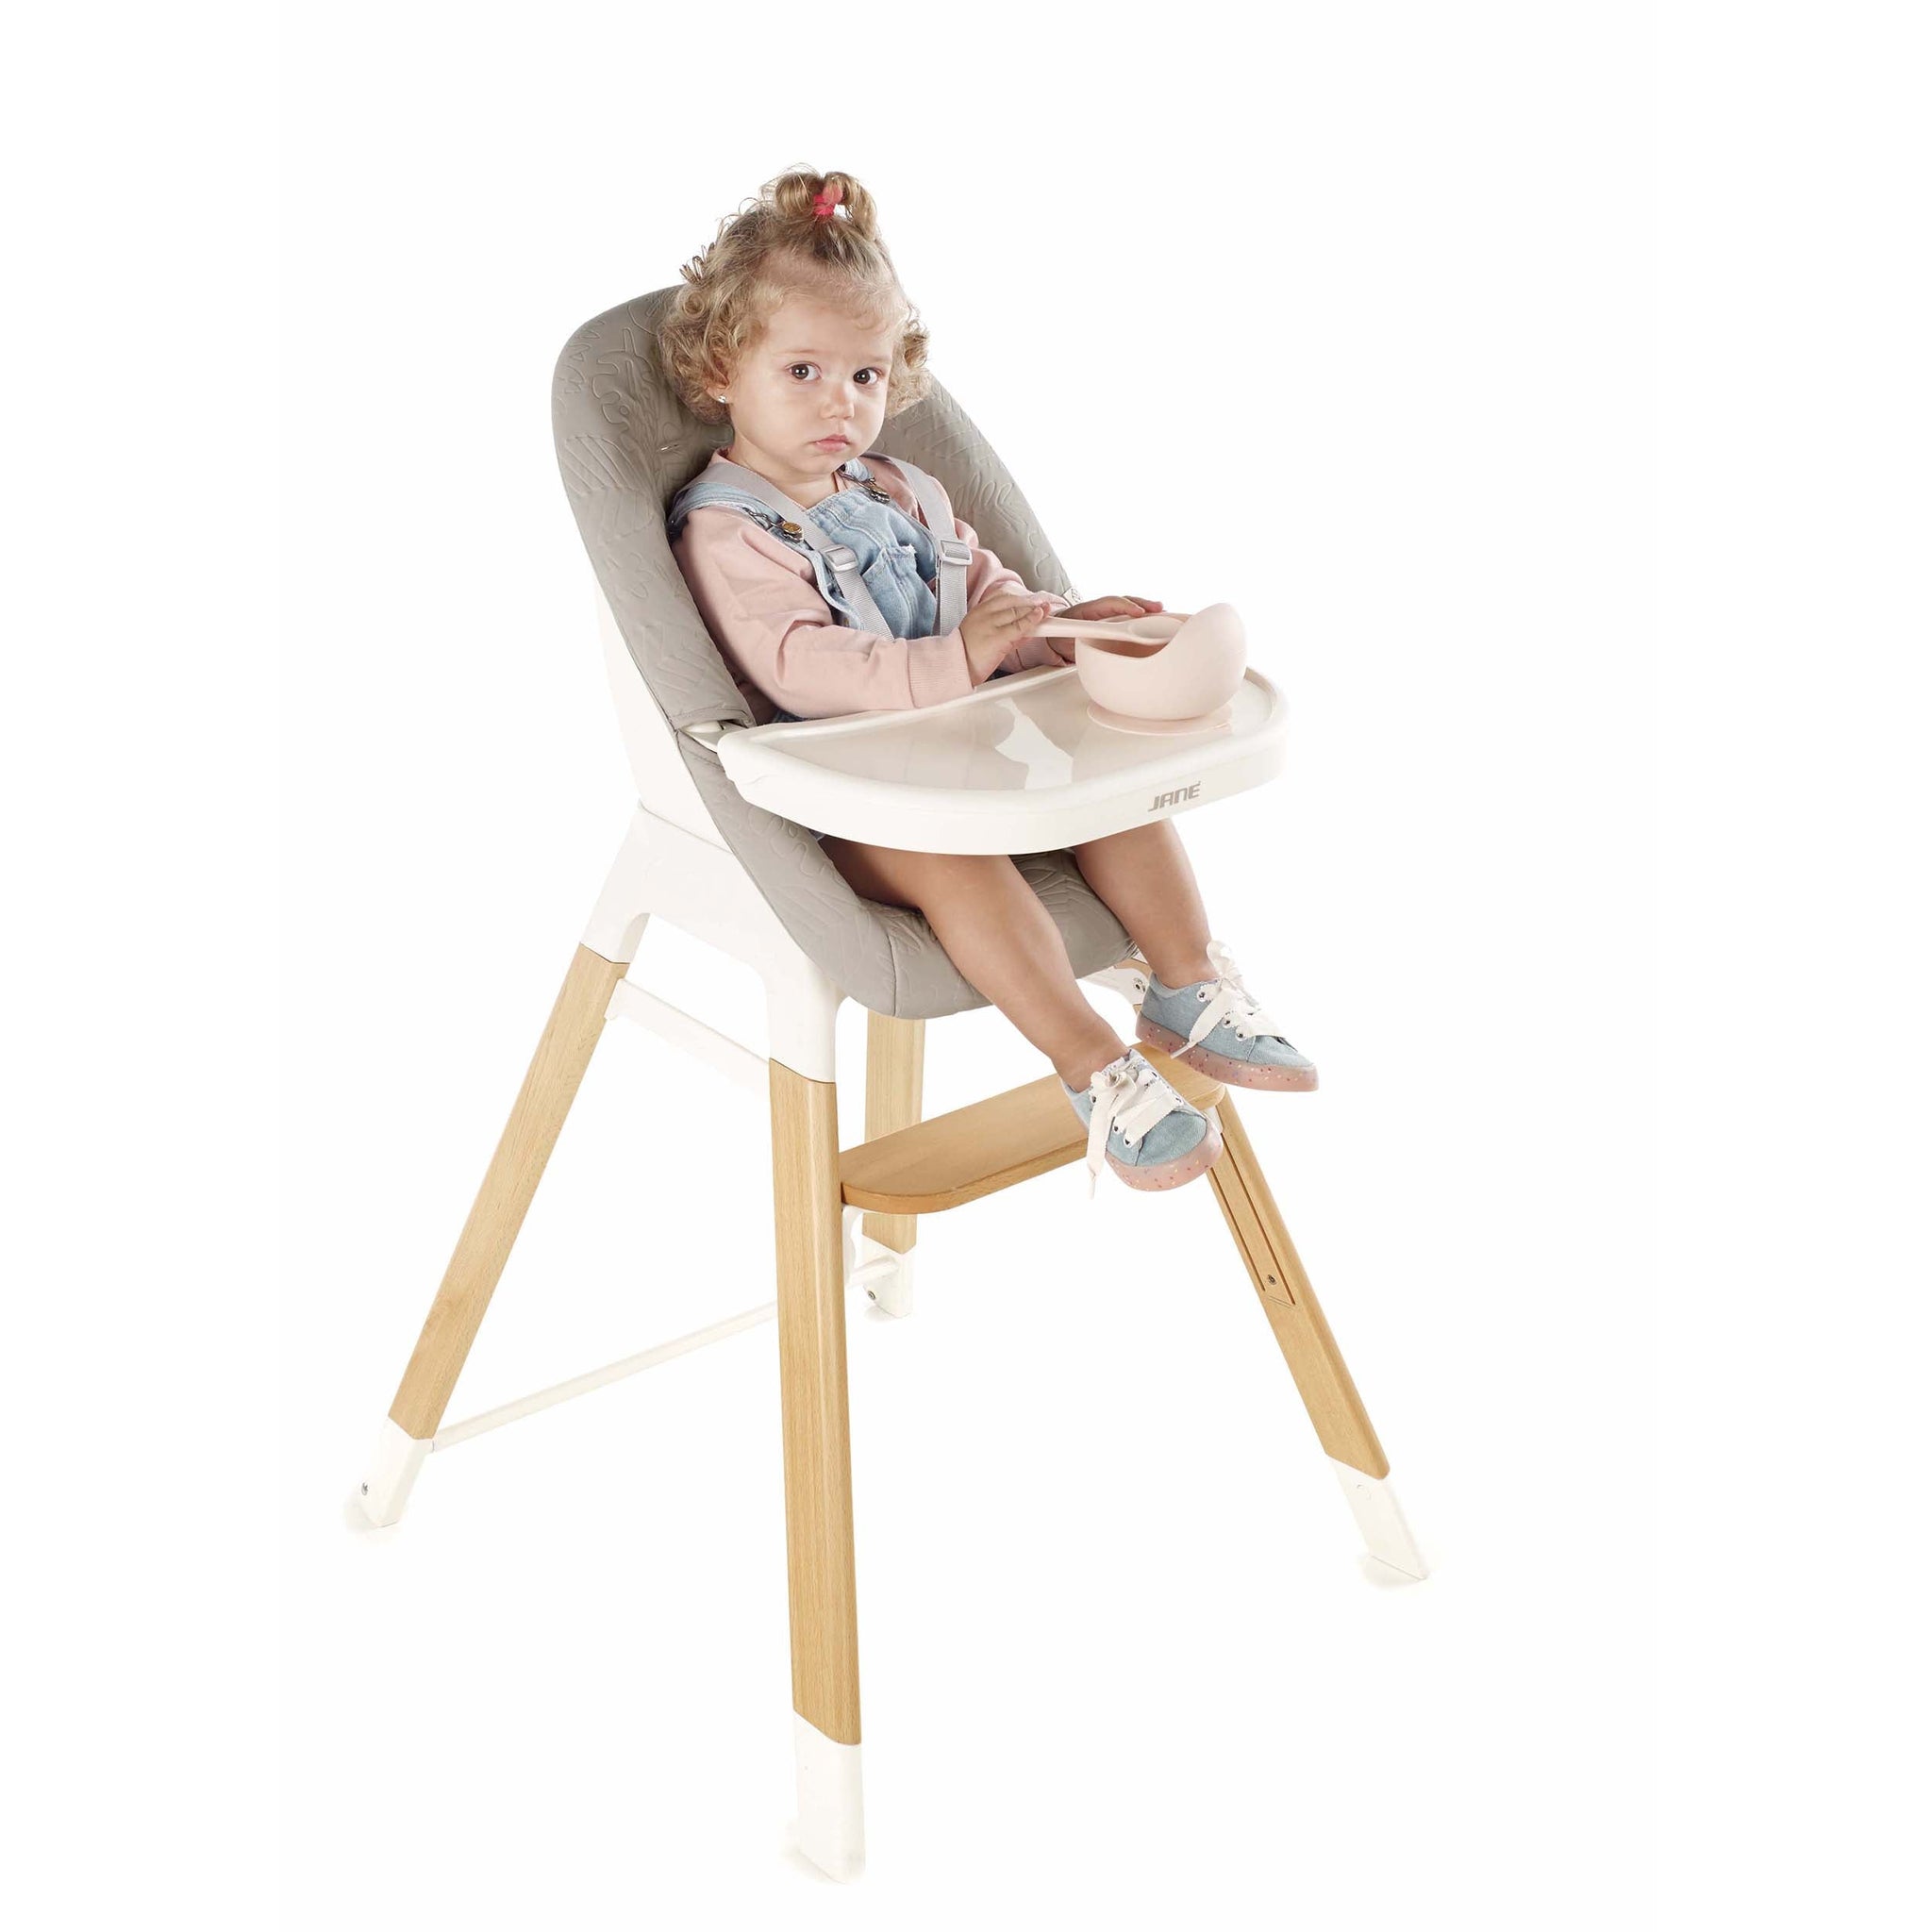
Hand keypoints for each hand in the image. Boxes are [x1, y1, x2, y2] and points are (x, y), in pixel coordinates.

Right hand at [961, 589, 1056, 678]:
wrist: (955, 667)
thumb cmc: (967, 655)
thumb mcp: (984, 636)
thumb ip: (1005, 631)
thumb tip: (1025, 629)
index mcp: (979, 611)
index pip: (1003, 598)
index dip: (1020, 598)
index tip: (1031, 601)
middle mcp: (984, 615)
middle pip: (1012, 604)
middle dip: (1030, 603)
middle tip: (1044, 604)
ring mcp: (990, 625)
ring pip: (1017, 612)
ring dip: (1034, 610)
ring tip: (1046, 609)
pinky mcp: (997, 637)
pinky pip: (1018, 626)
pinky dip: (1031, 621)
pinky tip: (1039, 617)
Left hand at [1042, 594, 1164, 662]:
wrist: (1054, 635)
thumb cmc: (1059, 636)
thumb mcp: (1063, 638)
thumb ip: (1072, 638)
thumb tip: (1077, 643)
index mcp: (1087, 610)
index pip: (1109, 603)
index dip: (1124, 606)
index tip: (1138, 612)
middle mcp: (1100, 609)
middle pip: (1124, 602)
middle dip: (1142, 604)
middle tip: (1158, 608)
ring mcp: (1107, 615)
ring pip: (1129, 608)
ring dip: (1146, 610)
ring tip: (1163, 612)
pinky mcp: (1113, 622)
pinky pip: (1129, 618)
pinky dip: (1143, 619)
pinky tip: (1157, 621)